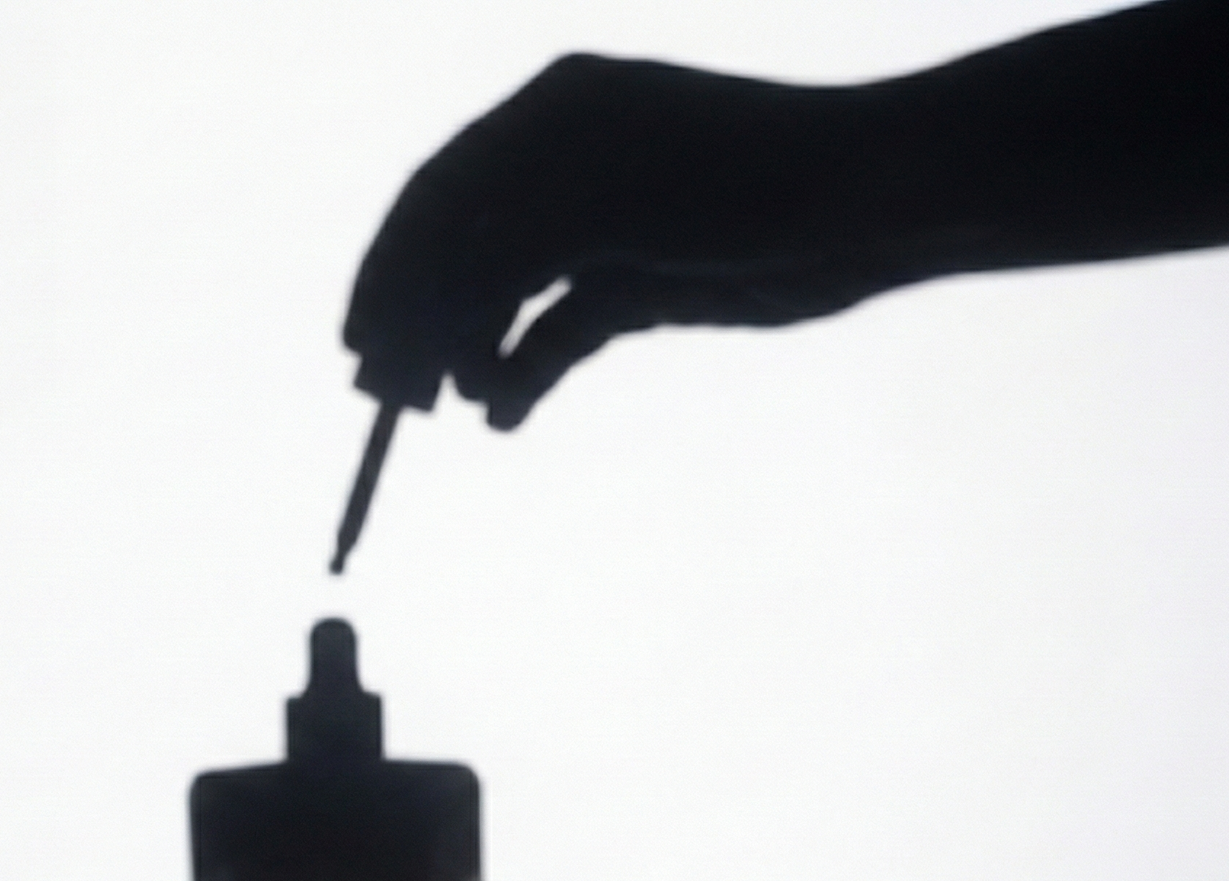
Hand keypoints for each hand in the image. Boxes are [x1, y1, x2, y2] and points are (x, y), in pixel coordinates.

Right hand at [342, 53, 897, 429]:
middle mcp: (565, 166)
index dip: (391, 268)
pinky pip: (560, 332)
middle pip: (466, 250)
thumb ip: (501, 253)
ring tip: (460, 407)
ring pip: (509, 297)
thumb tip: (407, 314)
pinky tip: (504, 415)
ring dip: (475, 352)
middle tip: (393, 397)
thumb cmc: (739, 183)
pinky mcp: (640, 284)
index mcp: (549, 117)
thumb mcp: (605, 209)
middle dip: (424, 321)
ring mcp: (603, 227)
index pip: (440, 195)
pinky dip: (528, 370)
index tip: (356, 343)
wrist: (871, 205)